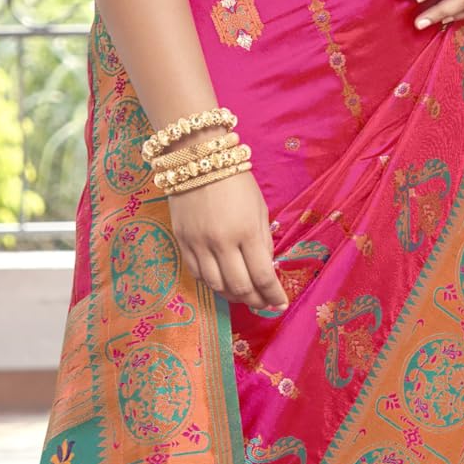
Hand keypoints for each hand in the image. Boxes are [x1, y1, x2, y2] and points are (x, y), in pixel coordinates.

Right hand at [166, 166, 287, 312]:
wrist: (197, 159)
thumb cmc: (236, 180)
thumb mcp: (259, 208)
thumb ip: (263, 241)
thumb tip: (266, 269)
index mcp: (246, 231)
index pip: (263, 276)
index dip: (274, 295)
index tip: (281, 304)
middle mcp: (221, 242)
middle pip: (240, 287)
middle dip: (255, 300)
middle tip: (264, 303)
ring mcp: (198, 244)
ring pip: (216, 286)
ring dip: (234, 296)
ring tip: (245, 295)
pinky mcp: (181, 242)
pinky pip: (197, 274)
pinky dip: (213, 283)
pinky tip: (223, 282)